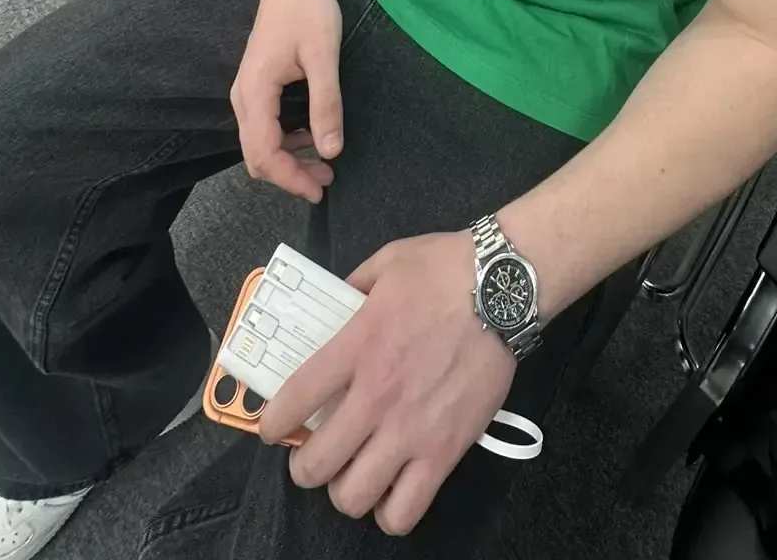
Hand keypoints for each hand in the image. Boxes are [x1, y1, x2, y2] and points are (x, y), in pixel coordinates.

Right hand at [230, 0, 343, 201]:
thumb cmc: (307, 11)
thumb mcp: (324, 56)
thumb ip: (326, 104)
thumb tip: (331, 150)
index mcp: (255, 91)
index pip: (263, 152)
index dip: (290, 178)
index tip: (319, 190)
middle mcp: (243, 97)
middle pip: (256, 155)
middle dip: (289, 175)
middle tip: (326, 181)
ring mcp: (246, 92)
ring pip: (258, 144)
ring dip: (288, 161)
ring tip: (324, 165)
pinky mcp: (255, 88)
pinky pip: (263, 128)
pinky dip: (284, 143)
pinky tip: (311, 139)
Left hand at [260, 231, 514, 534]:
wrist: (504, 287)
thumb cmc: (444, 268)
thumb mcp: (385, 263)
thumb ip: (352, 288)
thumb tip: (336, 306)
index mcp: (355, 346)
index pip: (293, 402)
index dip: (273, 423)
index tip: (275, 427)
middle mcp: (376, 396)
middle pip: (316, 464)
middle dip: (305, 466)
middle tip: (315, 455)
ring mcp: (411, 430)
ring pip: (354, 497)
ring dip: (345, 490)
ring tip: (353, 474)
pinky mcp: (446, 451)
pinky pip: (405, 511)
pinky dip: (390, 512)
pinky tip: (391, 491)